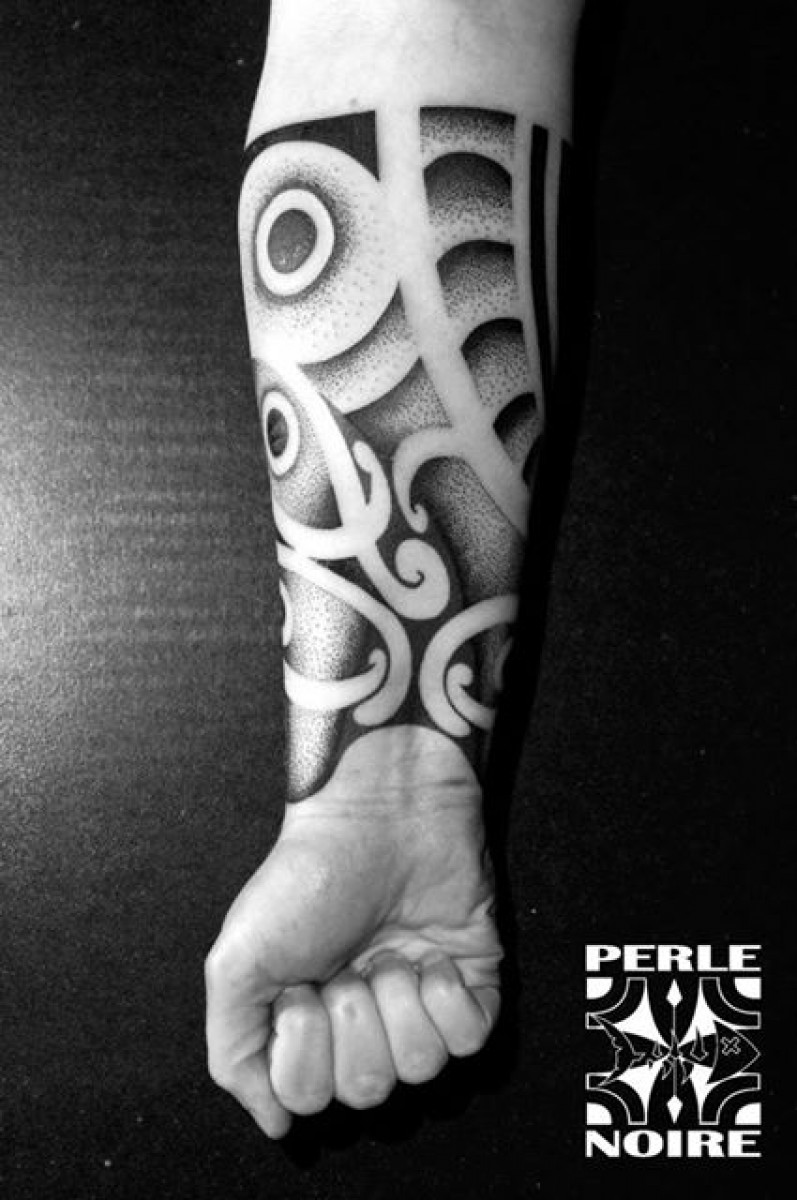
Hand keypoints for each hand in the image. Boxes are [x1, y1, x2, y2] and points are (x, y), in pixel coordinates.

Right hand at [205, 726, 501, 1137]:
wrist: (378, 815)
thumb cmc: (306, 877)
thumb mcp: (237, 963)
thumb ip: (234, 1054)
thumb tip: (275, 1123)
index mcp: (308, 1024)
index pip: (307, 1097)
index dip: (301, 1050)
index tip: (297, 991)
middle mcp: (365, 1022)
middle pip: (366, 1089)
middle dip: (351, 1021)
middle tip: (343, 966)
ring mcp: (418, 1004)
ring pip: (419, 1069)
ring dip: (397, 1003)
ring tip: (385, 953)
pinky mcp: (471, 984)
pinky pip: (469, 1042)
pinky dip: (446, 998)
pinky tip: (429, 957)